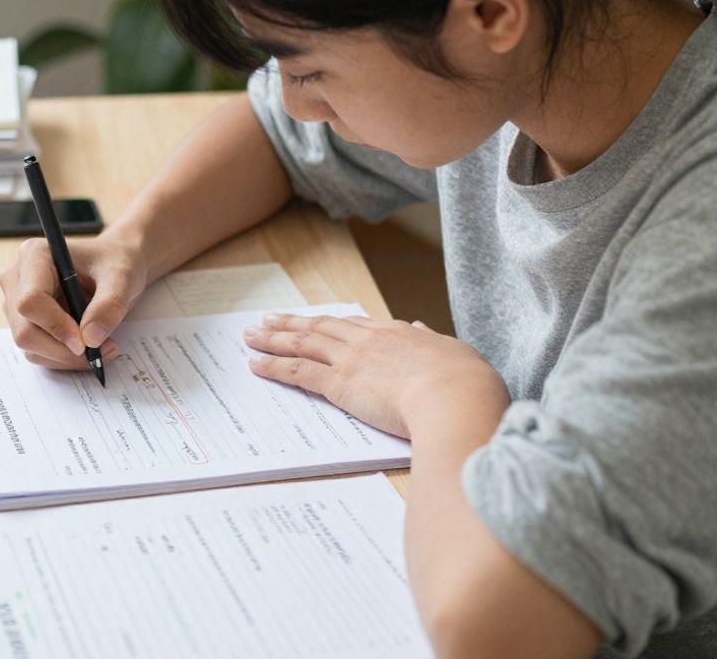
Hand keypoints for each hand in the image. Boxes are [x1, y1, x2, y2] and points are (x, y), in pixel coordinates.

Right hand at [0, 236, 146, 369]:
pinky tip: (88, 348)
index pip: (31, 300)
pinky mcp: (24, 321)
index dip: (55, 326)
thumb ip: (109, 305)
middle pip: (25, 329)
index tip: (84, 344)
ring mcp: (16, 302)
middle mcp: (18, 278)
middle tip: (100, 353)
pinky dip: (63, 357)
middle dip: (63, 349)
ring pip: (30, 345)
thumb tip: (91, 339)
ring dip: (65, 357)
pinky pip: (37, 350)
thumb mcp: (122, 278)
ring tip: (101, 350)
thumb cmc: (115, 262)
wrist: (113, 265)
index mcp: (35, 256)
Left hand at [242, 313, 507, 438]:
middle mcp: (370, 340)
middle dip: (293, 323)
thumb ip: (434, 342)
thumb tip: (420, 330)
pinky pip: (297, 372)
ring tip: (250, 335)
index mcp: (399, 335)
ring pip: (303, 343)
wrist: (455, 397)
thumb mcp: (457, 354)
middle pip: (323, 327)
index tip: (318, 321)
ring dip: (273, 338)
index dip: (333, 324)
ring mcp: (351, 359)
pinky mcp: (339, 384)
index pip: (358, 326)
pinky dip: (273, 366)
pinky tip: (255, 364)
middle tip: (269, 319)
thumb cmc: (466, 384)